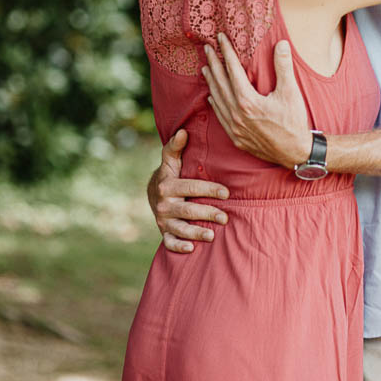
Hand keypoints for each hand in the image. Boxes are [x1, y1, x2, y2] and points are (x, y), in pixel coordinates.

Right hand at [147, 129, 229, 253]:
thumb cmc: (170, 174)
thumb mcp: (170, 160)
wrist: (154, 194)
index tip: (227, 193)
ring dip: (196, 232)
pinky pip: (170, 243)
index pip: (191, 188)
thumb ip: (175, 147)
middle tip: (225, 217)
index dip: (209, 190)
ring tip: (212, 236)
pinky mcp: (164, 233)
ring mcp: (164, 220)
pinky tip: (191, 249)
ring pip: (181, 229)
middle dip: (207, 213)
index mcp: (168, 186)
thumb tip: (183, 131)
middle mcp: (165, 204)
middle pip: (189, 210)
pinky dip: (179, 247)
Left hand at [202, 35, 311, 168]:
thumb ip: (284, 67)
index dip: (226, 52)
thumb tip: (282, 44)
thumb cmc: (293, 122)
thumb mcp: (291, 92)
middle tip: (207, 48)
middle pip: (220, 83)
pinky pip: (220, 116)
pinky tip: (212, 97)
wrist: (295, 153)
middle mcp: (236, 114)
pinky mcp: (236, 137)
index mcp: (247, 101)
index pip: (232, 70)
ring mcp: (234, 127)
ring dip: (211, 82)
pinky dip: (215, 103)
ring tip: (205, 68)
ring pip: (217, 99)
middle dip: (214, 64)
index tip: (220, 38)